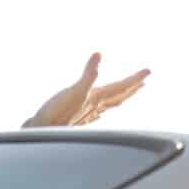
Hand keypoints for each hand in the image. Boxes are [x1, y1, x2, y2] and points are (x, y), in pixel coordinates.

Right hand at [23, 52, 150, 127]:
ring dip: (119, 96)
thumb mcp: (74, 91)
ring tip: (126, 92)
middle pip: (119, 97)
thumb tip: (99, 55)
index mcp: (96, 99)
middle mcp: (94, 107)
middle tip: (144, 81)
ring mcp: (85, 114)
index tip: (149, 71)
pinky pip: (95, 111)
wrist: (40, 134)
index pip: (121, 87)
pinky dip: (101, 106)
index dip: (135, 78)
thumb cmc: (55, 115)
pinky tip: (99, 109)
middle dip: (132, 88)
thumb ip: (88, 74)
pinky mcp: (75, 118)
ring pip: (108, 104)